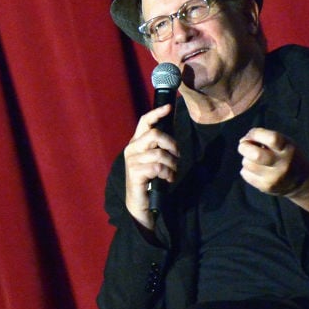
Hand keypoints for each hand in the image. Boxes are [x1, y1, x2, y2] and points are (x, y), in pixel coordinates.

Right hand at [123, 104, 178, 228]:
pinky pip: (158, 167)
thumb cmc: (150, 178)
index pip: (144, 121)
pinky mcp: (135, 173)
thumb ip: (160, 145)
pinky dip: (168, 173)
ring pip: (159, 153)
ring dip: (172, 163)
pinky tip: (168, 179)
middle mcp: (132, 149)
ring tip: (173, 171)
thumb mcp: (155, 158)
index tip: (169, 107)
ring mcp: (132, 161)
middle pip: (155, 134)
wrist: (140, 201)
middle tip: (177, 155)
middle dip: (172, 144)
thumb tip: (172, 129)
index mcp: (136, 142)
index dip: (157, 113)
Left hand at [238, 128, 308, 221]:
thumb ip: (265, 137)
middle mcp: (282, 164)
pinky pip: (245, 174)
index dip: (256, 134)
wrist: (302, 181)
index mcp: (287, 148)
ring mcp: (274, 178)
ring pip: (247, 163)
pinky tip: (257, 169)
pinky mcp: (266, 187)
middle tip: (244, 145)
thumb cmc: (286, 155)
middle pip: (256, 155)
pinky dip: (247, 169)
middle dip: (244, 147)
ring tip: (256, 159)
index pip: (272, 139)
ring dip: (247, 158)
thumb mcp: (284, 142)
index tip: (252, 135)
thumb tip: (243, 141)